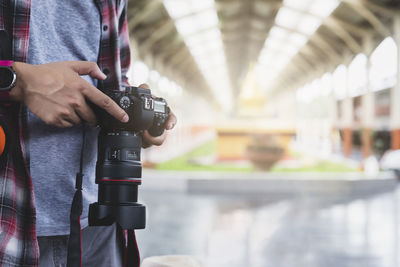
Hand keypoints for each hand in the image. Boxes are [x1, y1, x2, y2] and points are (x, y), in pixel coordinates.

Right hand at [10, 61, 128, 127]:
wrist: (26, 82)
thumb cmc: (48, 73)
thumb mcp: (71, 65)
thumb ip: (90, 67)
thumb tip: (103, 75)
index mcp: (82, 88)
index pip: (105, 102)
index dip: (117, 112)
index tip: (124, 118)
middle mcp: (76, 101)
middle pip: (92, 117)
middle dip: (91, 116)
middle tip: (80, 108)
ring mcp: (66, 112)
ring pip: (80, 122)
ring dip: (76, 117)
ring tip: (65, 105)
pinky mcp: (56, 120)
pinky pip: (68, 125)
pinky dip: (66, 120)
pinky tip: (59, 110)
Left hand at [139, 84, 176, 147]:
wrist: (136, 110)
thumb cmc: (145, 103)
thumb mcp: (144, 95)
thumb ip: (144, 89)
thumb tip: (144, 86)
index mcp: (164, 114)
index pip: (172, 119)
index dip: (171, 123)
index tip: (168, 126)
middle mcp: (162, 125)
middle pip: (163, 136)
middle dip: (155, 137)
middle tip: (144, 132)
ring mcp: (155, 134)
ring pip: (155, 143)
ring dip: (148, 141)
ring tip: (139, 135)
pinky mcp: (147, 141)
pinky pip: (147, 145)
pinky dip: (142, 143)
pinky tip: (137, 138)